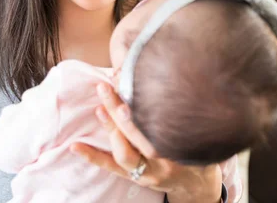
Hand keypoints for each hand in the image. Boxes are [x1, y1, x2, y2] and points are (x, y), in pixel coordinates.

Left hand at [70, 82, 222, 202]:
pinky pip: (110, 167)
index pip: (156, 132)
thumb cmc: (200, 157)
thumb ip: (190, 125)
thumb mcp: (201, 142)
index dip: (140, 114)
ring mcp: (143, 174)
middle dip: (120, 114)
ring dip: (109, 129)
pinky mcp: (132, 177)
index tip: (131, 91)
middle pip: (136, 140)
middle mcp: (158, 166)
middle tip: (108, 89)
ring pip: (122, 154)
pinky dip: (92, 156)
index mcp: (176, 155)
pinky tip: (75, 145)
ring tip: (99, 107)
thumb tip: (187, 93)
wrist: (196, 187)